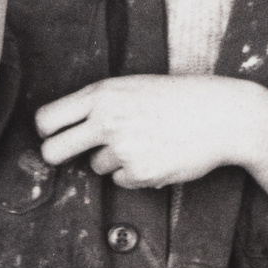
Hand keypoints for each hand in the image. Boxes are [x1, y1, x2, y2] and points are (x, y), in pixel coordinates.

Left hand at [34, 75, 267, 187]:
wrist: (221, 115)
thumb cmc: (177, 98)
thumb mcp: (132, 87)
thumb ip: (98, 104)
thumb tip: (63, 128)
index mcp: (102, 94)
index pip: (47, 118)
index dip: (45, 131)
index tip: (52, 135)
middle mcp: (107, 121)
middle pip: (53, 151)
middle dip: (57, 156)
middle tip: (70, 154)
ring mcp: (123, 148)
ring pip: (95, 166)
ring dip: (113, 160)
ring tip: (144, 141)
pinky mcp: (141, 173)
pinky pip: (121, 181)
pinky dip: (135, 173)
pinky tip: (157, 155)